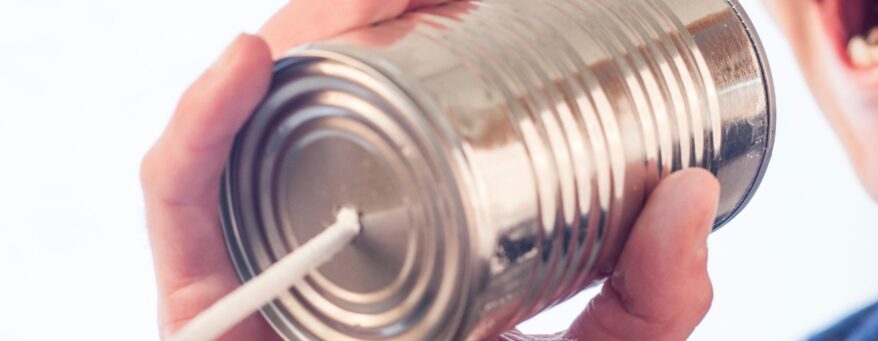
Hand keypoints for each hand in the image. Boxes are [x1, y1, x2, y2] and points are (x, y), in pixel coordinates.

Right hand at [141, 1, 719, 339]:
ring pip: (252, 123)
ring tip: (365, 1)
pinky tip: (246, 62)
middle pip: (320, 97)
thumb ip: (652, 302)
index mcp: (406, 232)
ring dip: (296, 39)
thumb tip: (690, 191)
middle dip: (359, 19)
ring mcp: (260, 256)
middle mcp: (326, 231)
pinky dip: (198, 125)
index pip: (392, 107)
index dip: (414, 33)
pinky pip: (178, 198)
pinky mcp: (198, 300)